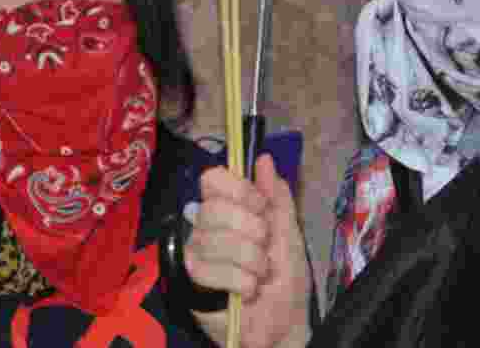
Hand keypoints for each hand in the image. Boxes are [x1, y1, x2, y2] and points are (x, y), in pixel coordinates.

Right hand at [185, 154, 311, 347]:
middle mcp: (206, 227)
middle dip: (250, 229)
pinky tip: (248, 291)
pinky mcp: (191, 283)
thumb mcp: (288, 230)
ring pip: (215, 240)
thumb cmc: (286, 276)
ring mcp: (196, 254)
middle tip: (265, 247)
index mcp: (228, 209)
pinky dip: (240, 281)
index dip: (237, 190)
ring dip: (251, 260)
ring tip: (260, 274)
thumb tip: (263, 159)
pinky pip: (210, 270)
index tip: (260, 207)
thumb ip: (277, 195)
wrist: (286, 321)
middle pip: (212, 208)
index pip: (211, 179)